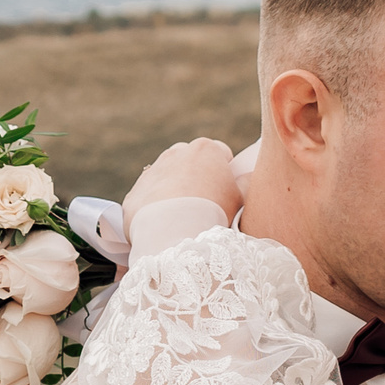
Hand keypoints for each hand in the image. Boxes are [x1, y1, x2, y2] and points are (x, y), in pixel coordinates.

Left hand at [122, 139, 240, 231]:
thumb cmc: (214, 214)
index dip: (225, 173)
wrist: (174, 235)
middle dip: (196, 178)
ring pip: (166, 178)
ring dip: (173, 191)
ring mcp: (152, 172)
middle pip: (190, 162)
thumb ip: (247, 182)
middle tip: (203, 205)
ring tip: (182, 217)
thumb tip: (250, 175)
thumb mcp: (241, 198)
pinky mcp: (134, 194)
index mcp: (205, 149)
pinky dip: (154, 209)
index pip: (221, 154)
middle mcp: (175, 153)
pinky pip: (147, 199)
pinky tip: (164, 226)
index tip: (224, 192)